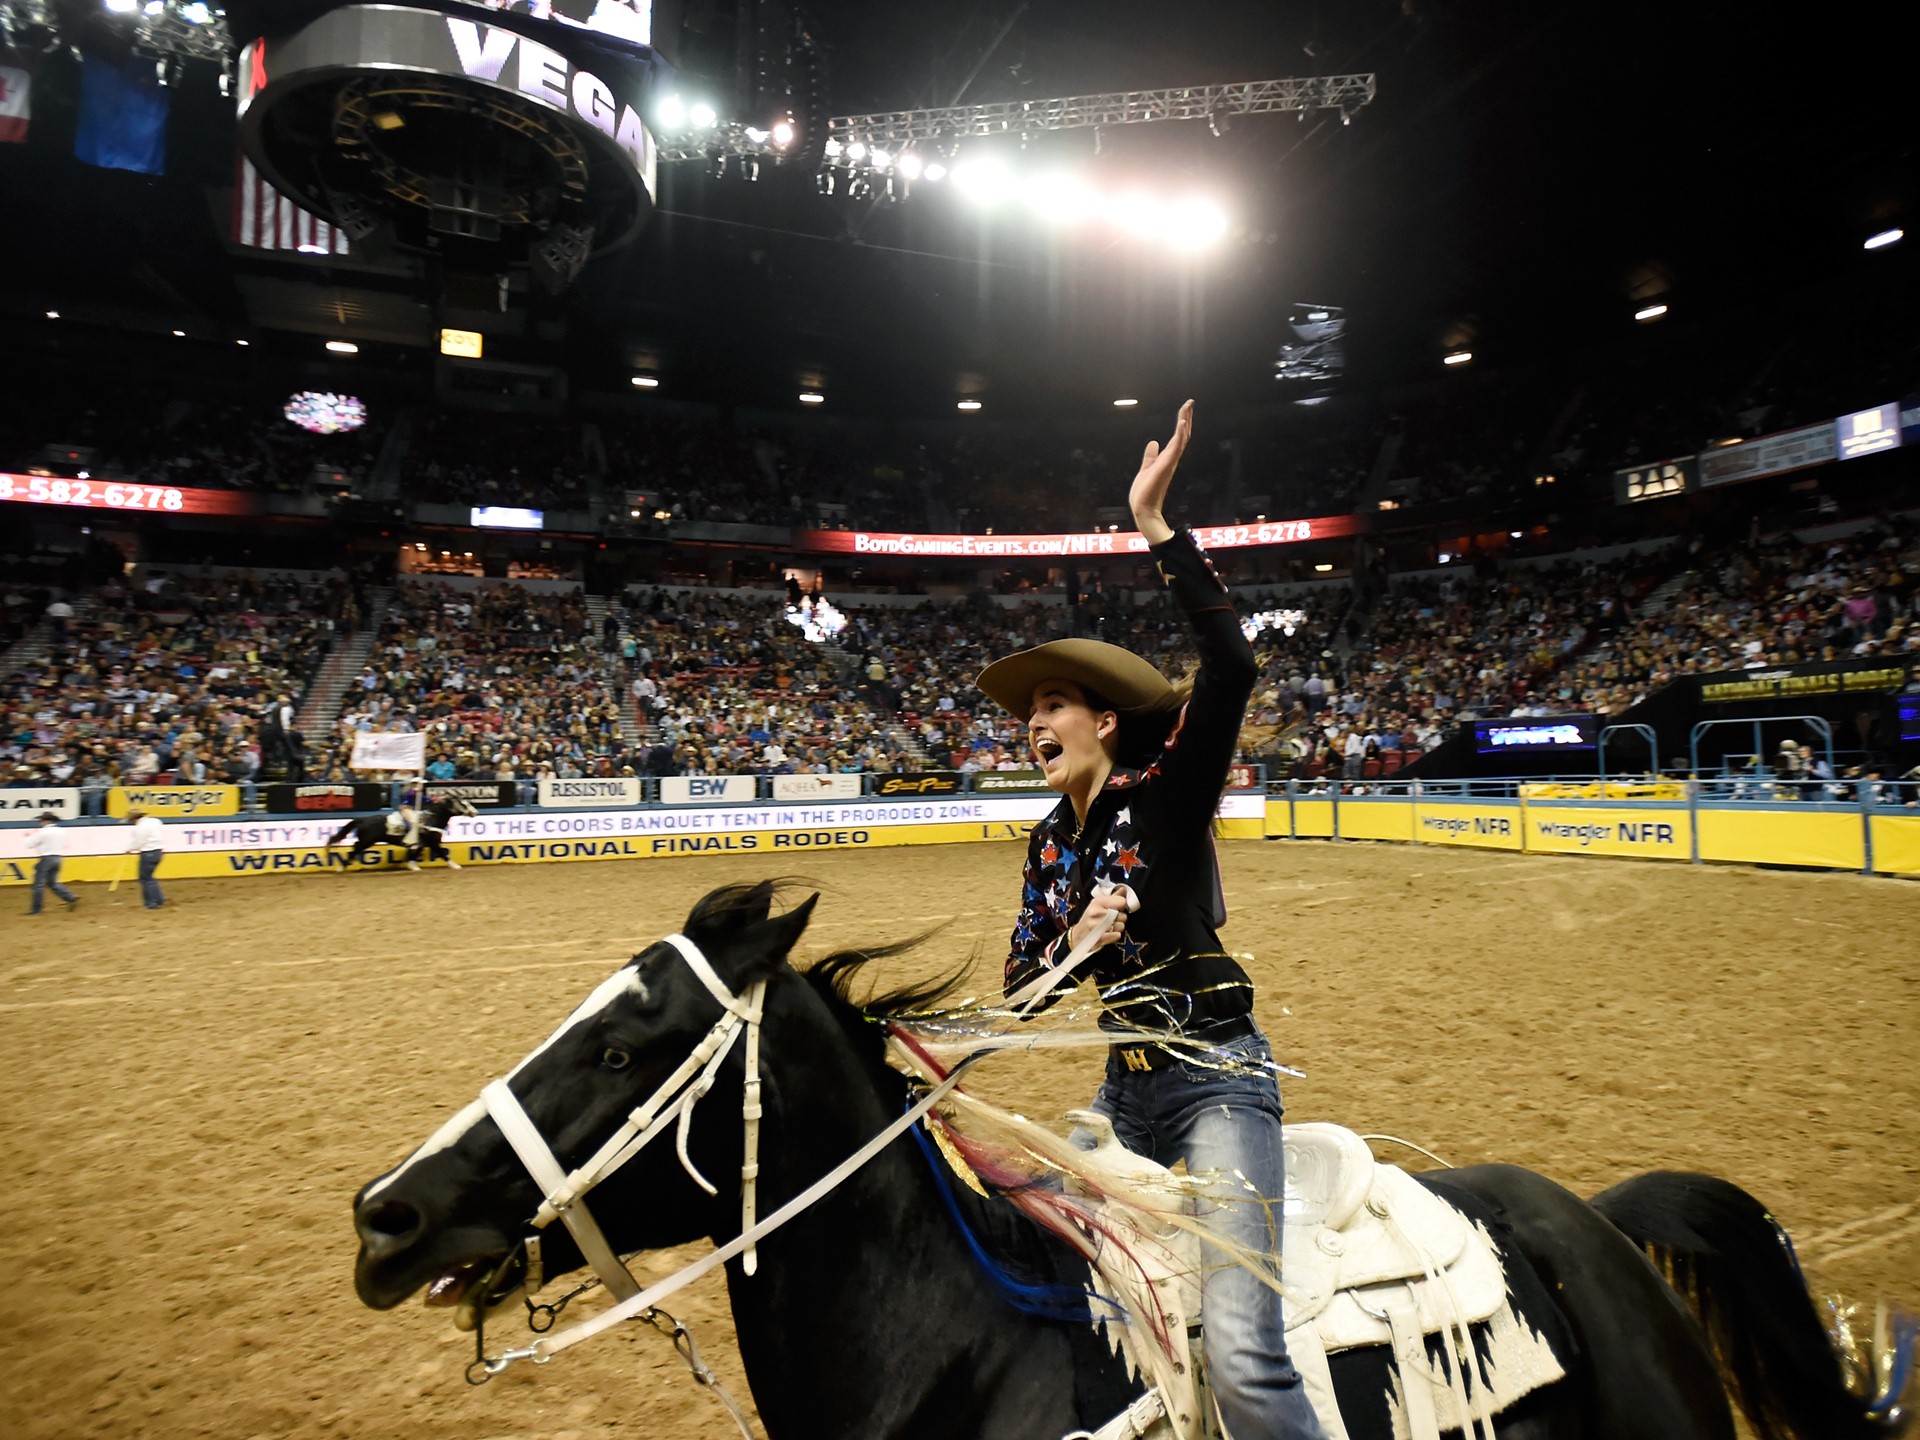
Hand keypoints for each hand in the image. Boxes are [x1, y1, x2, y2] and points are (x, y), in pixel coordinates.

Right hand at [1068, 887, 1136, 951]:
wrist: (1078, 936)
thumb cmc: (1090, 919)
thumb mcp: (1098, 905)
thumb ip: (1113, 897)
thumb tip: (1124, 889)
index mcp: (1097, 902)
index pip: (1122, 901)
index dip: (1121, 906)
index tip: (1116, 908)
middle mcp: (1096, 912)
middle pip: (1123, 915)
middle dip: (1120, 919)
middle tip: (1112, 920)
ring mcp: (1097, 925)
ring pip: (1121, 926)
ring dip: (1118, 928)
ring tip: (1109, 928)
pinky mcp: (1099, 938)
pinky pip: (1117, 935)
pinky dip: (1115, 936)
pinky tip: (1108, 934)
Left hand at [1128, 400, 1192, 544]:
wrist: (1143, 508)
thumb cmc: (1145, 492)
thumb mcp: (1146, 468)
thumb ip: (1150, 456)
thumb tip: (1154, 442)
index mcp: (1167, 459)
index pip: (1177, 437)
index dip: (1181, 423)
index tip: (1185, 410)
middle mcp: (1172, 459)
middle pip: (1182, 435)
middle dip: (1186, 418)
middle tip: (1190, 403)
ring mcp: (1170, 462)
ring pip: (1181, 438)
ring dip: (1184, 422)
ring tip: (1187, 407)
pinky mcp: (1166, 465)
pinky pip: (1175, 447)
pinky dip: (1179, 434)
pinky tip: (1182, 423)